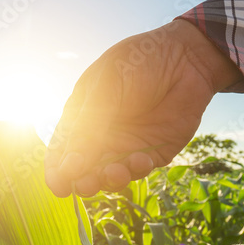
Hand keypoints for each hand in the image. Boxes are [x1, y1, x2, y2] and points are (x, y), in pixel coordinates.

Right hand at [44, 19, 240, 196]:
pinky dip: (137, 170)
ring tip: (115, 173)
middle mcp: (100, 136)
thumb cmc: (139, 63)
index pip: (62, 150)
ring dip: (109, 180)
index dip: (57, 170)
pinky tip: (142, 159)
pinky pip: (138, 171)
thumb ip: (89, 128)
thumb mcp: (107, 89)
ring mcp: (126, 146)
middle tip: (86, 184)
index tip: (58, 186)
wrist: (186, 59)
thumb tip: (69, 166)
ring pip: (110, 176)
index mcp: (81, 116)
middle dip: (82, 182)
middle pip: (83, 170)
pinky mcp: (151, 153)